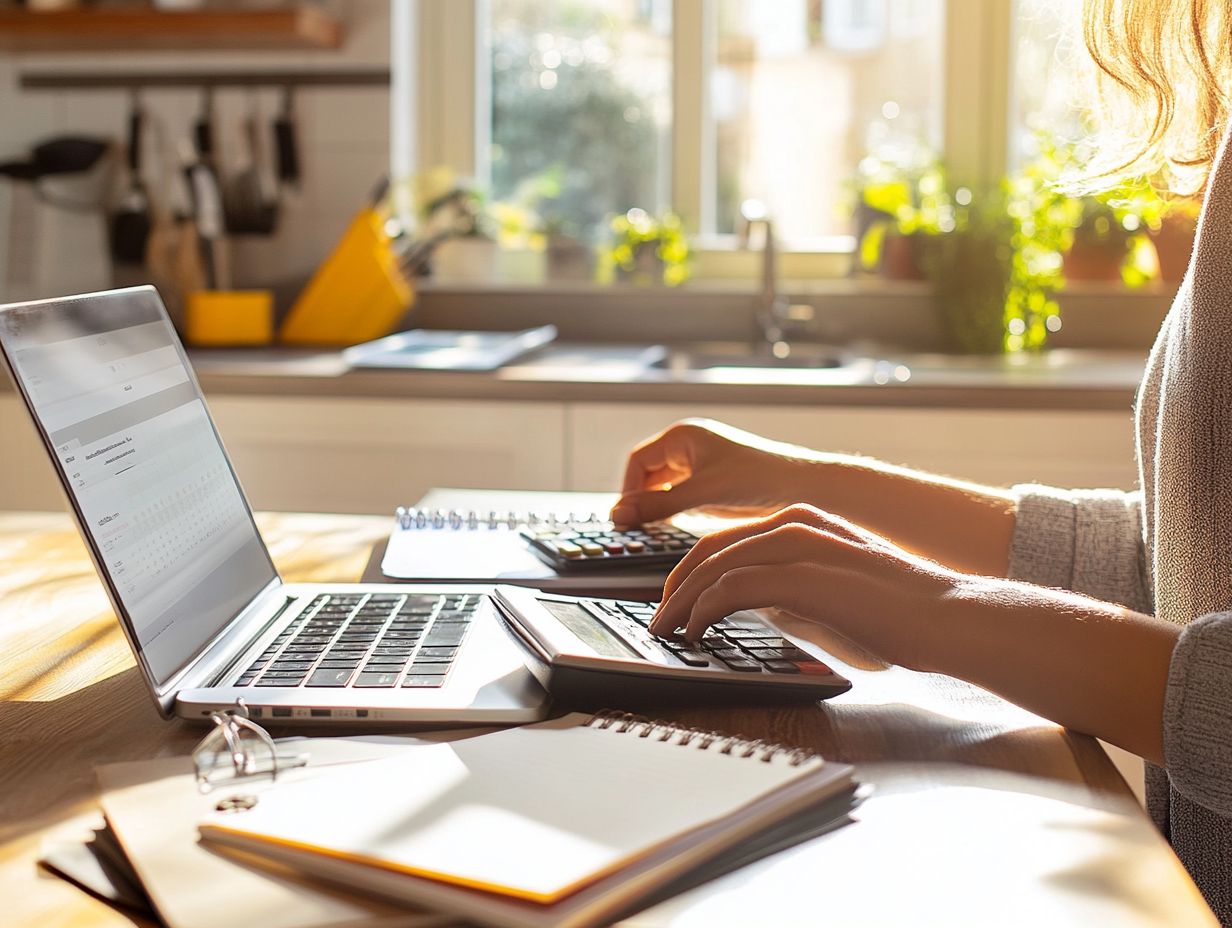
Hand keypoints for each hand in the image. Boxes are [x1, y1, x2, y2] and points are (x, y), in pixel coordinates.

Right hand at [611, 419, 815, 525]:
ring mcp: (701, 467)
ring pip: (663, 489)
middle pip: (647, 475)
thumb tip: (619, 515)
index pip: (638, 462)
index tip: (625, 518)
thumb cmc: (760, 479)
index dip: (628, 490)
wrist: (805, 489)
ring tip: (651, 533)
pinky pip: (679, 498)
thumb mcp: (702, 493)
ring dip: (655, 509)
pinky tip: (673, 530)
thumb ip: (658, 505)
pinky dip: (671, 513)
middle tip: (634, 530)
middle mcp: (689, 448)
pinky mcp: (712, 486)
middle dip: (640, 501)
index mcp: (684, 436)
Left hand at [647, 503, 959, 670]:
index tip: (676, 599)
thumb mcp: (838, 585)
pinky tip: (694, 633)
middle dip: (676, 586)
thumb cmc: (902, 611)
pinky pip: (730, 589)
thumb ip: (799, 585)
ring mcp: (797, 546)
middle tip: (660, 617)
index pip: (727, 539)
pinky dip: (702, 611)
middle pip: (709, 549)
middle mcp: (794, 523)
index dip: (693, 570)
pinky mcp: (800, 576)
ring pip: (712, 567)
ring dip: (681, 602)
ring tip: (667, 631)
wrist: (947, 615)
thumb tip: (763, 604)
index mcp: (803, 520)